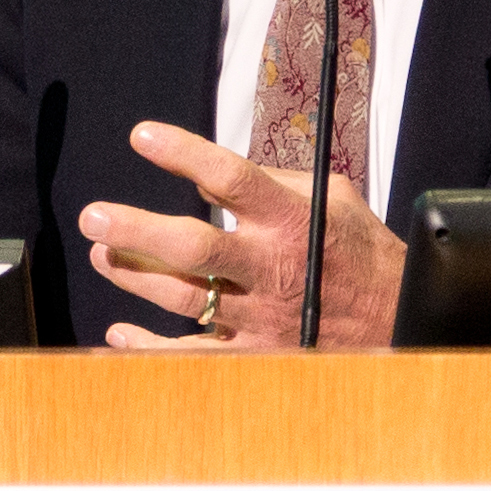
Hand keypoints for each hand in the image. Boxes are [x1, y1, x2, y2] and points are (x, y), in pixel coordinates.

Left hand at [81, 122, 401, 347]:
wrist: (397, 317)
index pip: (227, 177)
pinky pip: (193, 354)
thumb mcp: (331, 197)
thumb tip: (215, 174)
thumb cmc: (359, 250)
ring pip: (182, 297)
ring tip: (101, 253)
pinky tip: (119, 332)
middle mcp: (271, 266)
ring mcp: (261, 315)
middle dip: (135, 230)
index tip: (141, 136)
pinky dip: (149, 348)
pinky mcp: (257, 353)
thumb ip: (274, 181)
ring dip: (133, 276)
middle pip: (191, 246)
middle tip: (94, 216)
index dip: (181, 153)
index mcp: (290, 218)